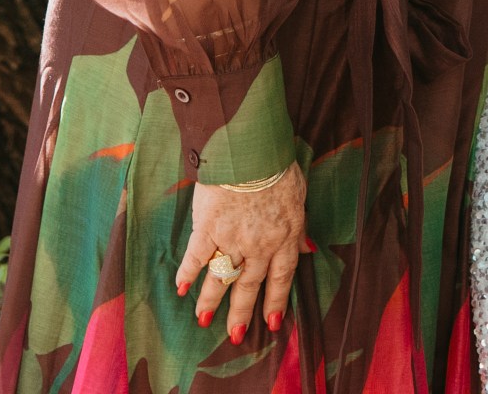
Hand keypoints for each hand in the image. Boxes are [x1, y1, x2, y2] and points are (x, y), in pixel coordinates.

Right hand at [175, 165, 306, 345]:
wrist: (252, 152)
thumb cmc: (278, 167)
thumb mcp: (299, 197)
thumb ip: (299, 227)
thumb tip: (308, 248)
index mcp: (284, 238)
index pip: (281, 278)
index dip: (275, 301)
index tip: (270, 322)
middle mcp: (259, 246)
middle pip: (249, 285)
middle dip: (241, 312)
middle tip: (235, 335)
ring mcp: (232, 239)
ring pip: (222, 277)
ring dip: (211, 301)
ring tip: (203, 321)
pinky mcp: (208, 228)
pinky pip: (196, 257)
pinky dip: (187, 273)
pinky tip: (180, 289)